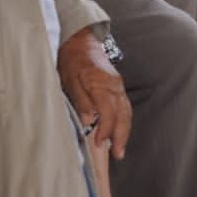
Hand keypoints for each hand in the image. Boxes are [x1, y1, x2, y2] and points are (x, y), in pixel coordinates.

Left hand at [57, 30, 131, 158]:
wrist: (81, 42)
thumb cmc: (73, 61)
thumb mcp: (70, 80)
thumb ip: (80, 101)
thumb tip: (87, 121)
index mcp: (101, 84)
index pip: (108, 113)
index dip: (105, 130)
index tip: (100, 143)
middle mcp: (114, 85)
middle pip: (122, 115)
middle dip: (120, 136)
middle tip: (117, 154)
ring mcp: (118, 85)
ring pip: (126, 112)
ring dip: (124, 131)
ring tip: (120, 149)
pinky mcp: (118, 86)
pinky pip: (125, 106)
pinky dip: (125, 120)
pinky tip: (121, 131)